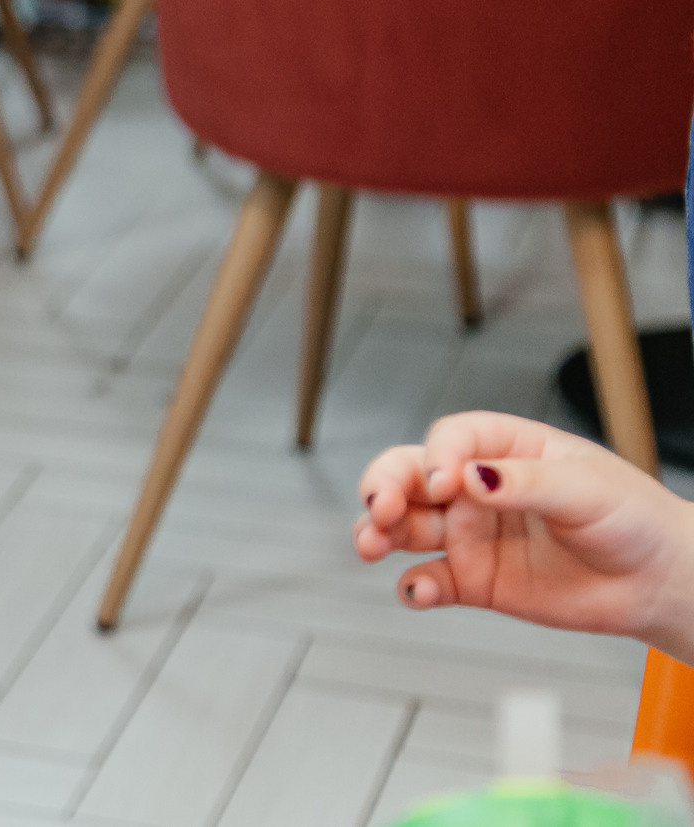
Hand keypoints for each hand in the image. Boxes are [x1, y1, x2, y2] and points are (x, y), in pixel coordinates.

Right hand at [355, 410, 693, 656]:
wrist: (658, 582)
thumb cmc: (632, 519)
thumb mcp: (585, 488)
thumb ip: (525, 481)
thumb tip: (471, 477)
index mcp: (503, 448)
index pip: (451, 439)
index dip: (437, 455)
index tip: (445, 481)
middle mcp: (477, 488)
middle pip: (409, 476)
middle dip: (383, 486)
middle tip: (380, 506)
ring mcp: (472, 534)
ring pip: (406, 526)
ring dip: (379, 532)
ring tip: (372, 546)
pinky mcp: (475, 580)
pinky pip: (430, 581)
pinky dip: (414, 587)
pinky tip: (419, 591)